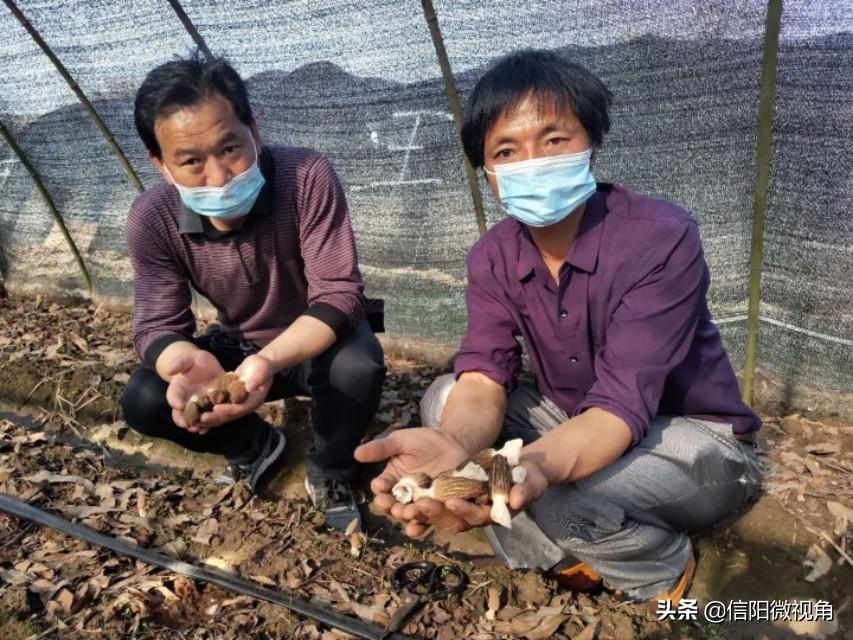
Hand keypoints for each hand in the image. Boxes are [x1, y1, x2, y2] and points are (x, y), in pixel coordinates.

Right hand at [165, 350, 224, 433]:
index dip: (175, 401)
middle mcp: (185, 402)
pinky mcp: (211, 409)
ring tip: (200, 428)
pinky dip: (207, 425)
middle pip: (181, 415)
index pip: (173, 397)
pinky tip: (208, 428)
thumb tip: (169, 369)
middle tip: (189, 424)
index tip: (180, 405)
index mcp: (177, 390)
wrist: (209, 367)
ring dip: (197, 425)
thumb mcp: (188, 359)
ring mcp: (198, 407)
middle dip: (184, 420)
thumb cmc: (196, 362)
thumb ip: (180, 363)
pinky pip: (208, 420)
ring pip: (194, 420)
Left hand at [193, 354, 272, 428]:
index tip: (215, 408)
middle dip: (215, 417)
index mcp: (254, 401)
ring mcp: (238, 405)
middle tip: (201, 418)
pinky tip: (197, 412)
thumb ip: (257, 378)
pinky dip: (210, 411)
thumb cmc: (262, 366)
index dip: (228, 409)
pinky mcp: (231, 401)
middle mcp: (246, 406)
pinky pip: (220, 409)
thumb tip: (250, 387)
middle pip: (230, 416)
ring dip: (210, 418)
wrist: (260, 365)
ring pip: (223, 415)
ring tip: (196, 419)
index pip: (240, 409)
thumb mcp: (261, 370)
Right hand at [354, 428, 475, 537]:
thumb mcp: (402, 441)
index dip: (380, 489)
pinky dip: (425, 525)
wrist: (456, 444)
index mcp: (392, 480)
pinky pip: (430, 521)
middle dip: (393, 508)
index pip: (381, 489)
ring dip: (408, 517)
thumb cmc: (425, 441)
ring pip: (410, 517)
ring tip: (410, 512)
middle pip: (394, 508)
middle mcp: (404, 496)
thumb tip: (357, 453)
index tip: (381, 486)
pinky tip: (421, 526)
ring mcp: (421, 504)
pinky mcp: (439, 509)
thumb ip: (382, 448)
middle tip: (396, 507)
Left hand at [411, 454, 550, 533]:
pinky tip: (403, 498)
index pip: (476, 517)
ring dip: (422, 511)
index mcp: (493, 515)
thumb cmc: (530, 477)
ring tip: (405, 506)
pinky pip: (434, 503)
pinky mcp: (453, 497)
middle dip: (436, 513)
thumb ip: (526, 490)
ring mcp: (462, 507)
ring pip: (439, 514)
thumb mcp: (532, 481)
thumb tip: (516, 500)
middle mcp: (475, 515)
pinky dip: (419, 502)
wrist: (522, 469)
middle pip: (452, 520)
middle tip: (419, 504)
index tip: (450, 501)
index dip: (463, 511)